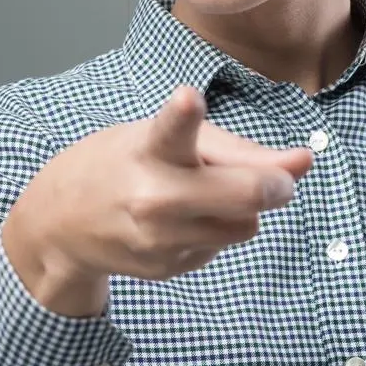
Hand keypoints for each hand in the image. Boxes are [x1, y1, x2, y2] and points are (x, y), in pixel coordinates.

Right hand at [5, 85, 313, 292]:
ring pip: (245, 225)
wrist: (61, 223)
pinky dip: (216, 229)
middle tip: (285, 179)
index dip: (183, 113)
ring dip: (244, 209)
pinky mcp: (165, 268)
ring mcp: (159, 239)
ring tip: (211, 191)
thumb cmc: (122, 163)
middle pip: (244, 193)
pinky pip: (221, 245)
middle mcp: (152, 195)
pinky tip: (184, 218)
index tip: (188, 98)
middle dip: (277, 184)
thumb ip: (235, 147)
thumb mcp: (164, 135)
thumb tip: (303, 162)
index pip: (170, 130)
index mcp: (149, 148)